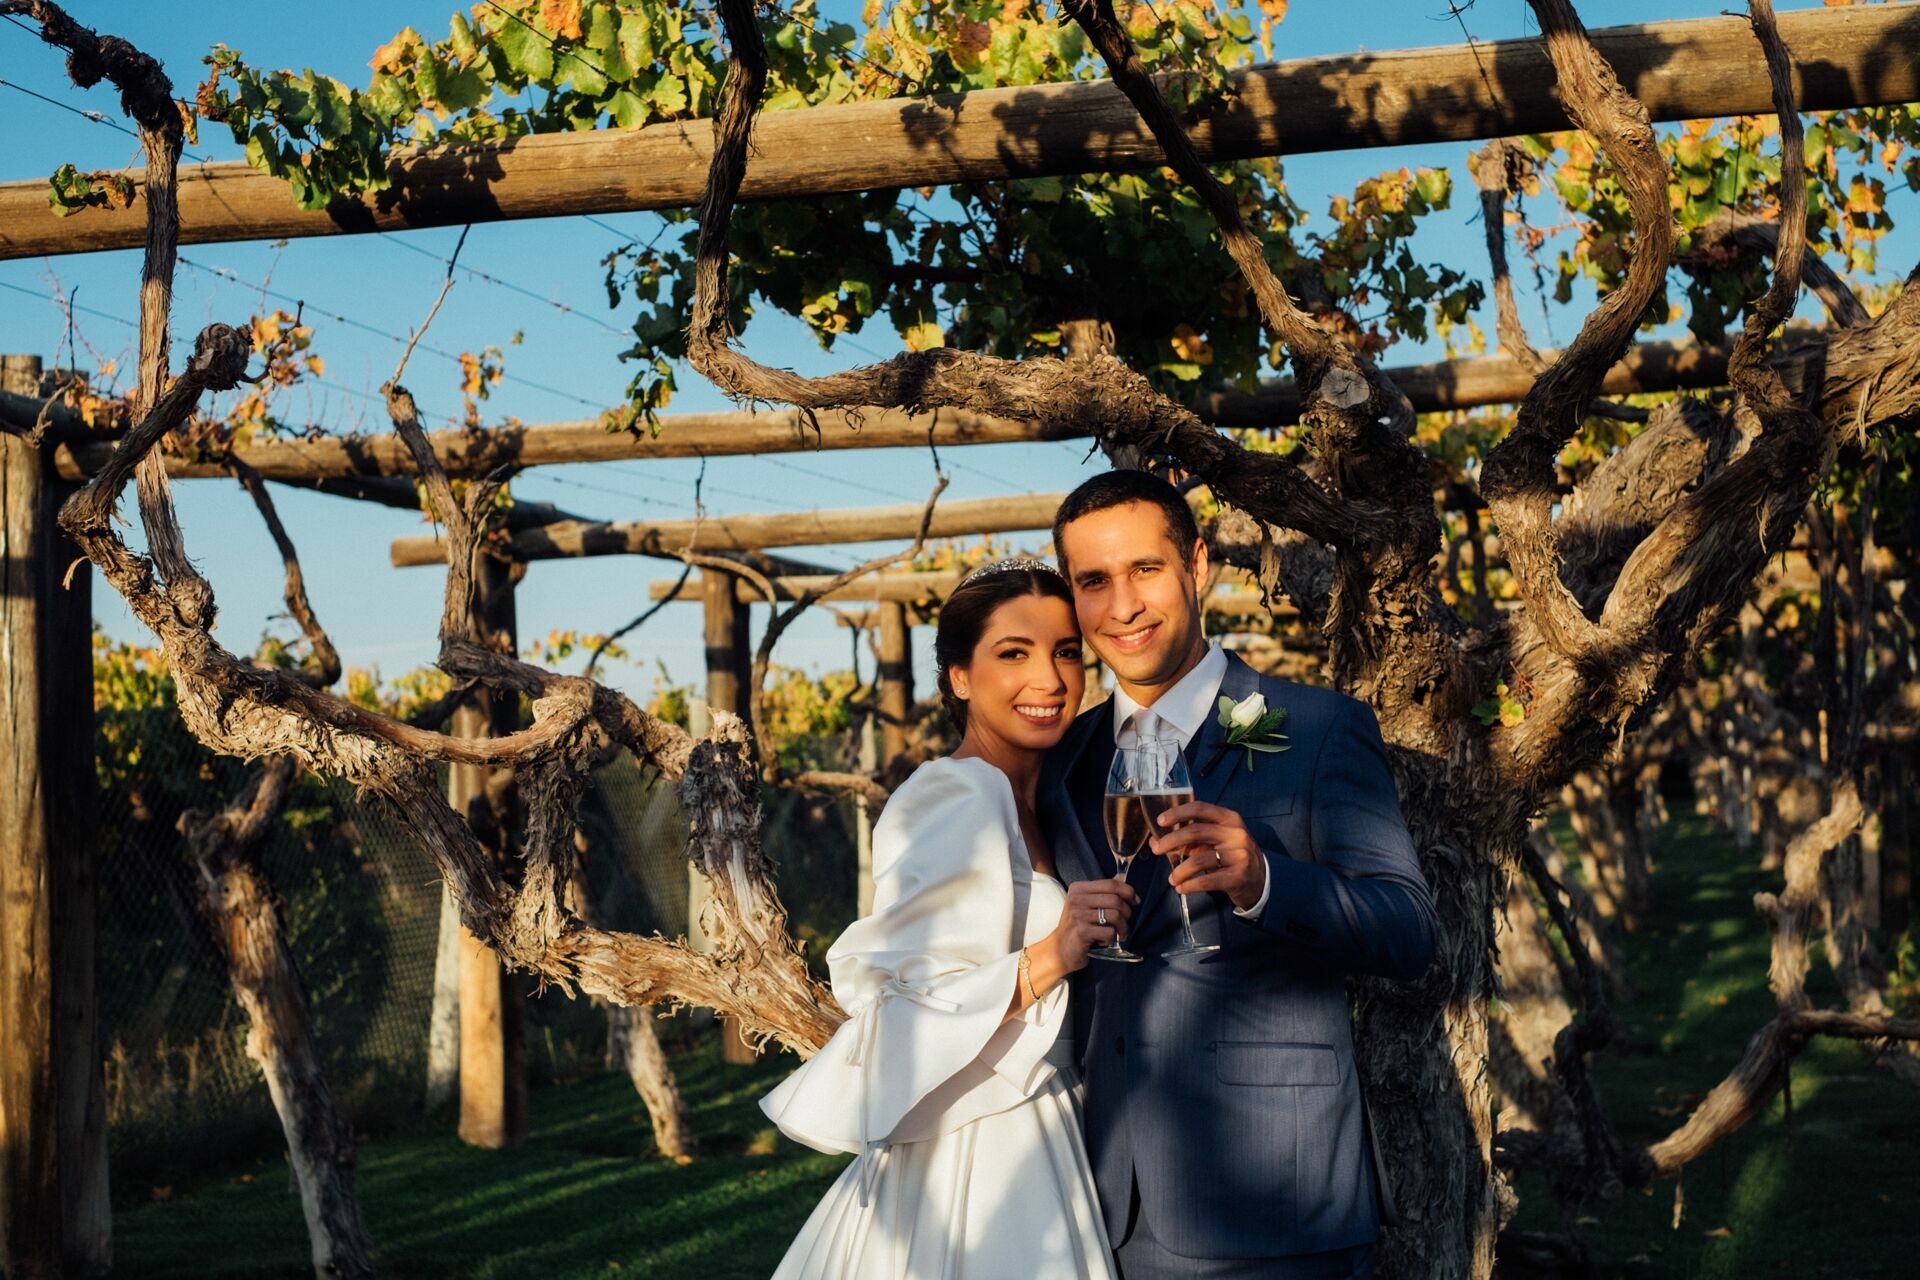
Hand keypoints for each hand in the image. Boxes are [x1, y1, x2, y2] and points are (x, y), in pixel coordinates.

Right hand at [1049, 877, 1138, 971]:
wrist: (1061, 948)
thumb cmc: (1077, 925)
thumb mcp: (1087, 904)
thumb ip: (1103, 891)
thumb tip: (1122, 876)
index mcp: (1078, 888)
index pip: (1111, 884)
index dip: (1128, 891)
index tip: (1135, 901)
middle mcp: (1076, 899)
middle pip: (1115, 900)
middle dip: (1127, 913)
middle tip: (1124, 923)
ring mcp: (1078, 915)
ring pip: (1115, 915)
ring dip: (1122, 928)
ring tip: (1118, 934)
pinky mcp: (1081, 931)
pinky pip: (1109, 932)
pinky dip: (1111, 938)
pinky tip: (1103, 940)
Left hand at [1150, 800, 1267, 912]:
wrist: (1260, 879)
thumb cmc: (1232, 855)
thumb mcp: (1217, 840)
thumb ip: (1191, 838)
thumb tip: (1157, 842)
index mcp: (1230, 819)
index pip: (1200, 808)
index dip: (1178, 813)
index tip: (1160, 821)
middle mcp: (1236, 834)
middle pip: (1196, 832)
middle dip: (1171, 841)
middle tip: (1157, 850)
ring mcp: (1239, 855)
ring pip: (1199, 860)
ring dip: (1179, 871)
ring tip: (1172, 879)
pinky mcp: (1238, 876)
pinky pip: (1207, 881)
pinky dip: (1190, 885)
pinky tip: (1181, 888)